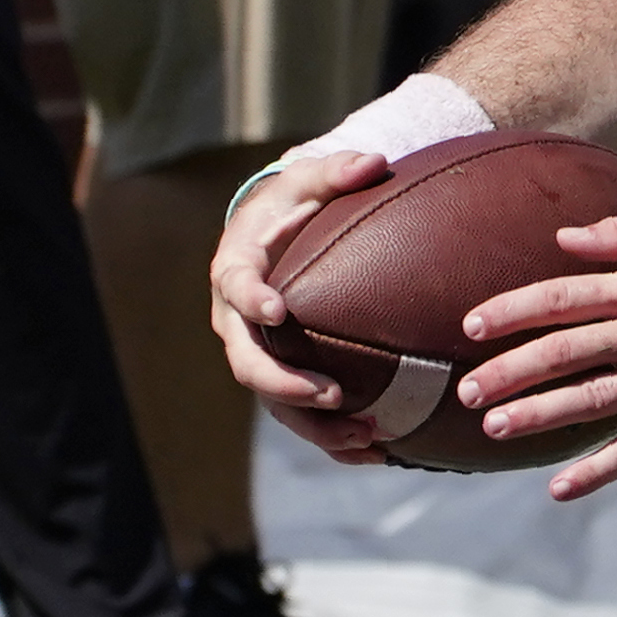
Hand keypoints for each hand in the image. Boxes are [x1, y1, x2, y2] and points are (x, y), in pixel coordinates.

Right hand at [208, 144, 399, 464]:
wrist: (275, 231)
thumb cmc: (295, 201)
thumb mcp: (311, 178)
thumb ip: (339, 170)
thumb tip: (375, 163)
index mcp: (236, 270)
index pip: (236, 287)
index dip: (252, 300)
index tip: (278, 310)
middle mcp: (237, 321)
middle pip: (248, 363)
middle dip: (286, 383)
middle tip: (332, 395)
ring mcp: (257, 352)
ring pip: (274, 402)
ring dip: (315, 426)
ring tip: (367, 437)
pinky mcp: (282, 374)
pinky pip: (301, 416)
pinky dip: (334, 439)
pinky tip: (380, 453)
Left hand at [454, 213, 616, 500]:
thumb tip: (563, 239)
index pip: (562, 297)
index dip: (511, 311)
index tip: (470, 326)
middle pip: (564, 352)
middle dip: (508, 372)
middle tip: (466, 393)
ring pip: (592, 400)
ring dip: (538, 415)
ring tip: (494, 428)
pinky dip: (599, 469)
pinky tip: (560, 488)